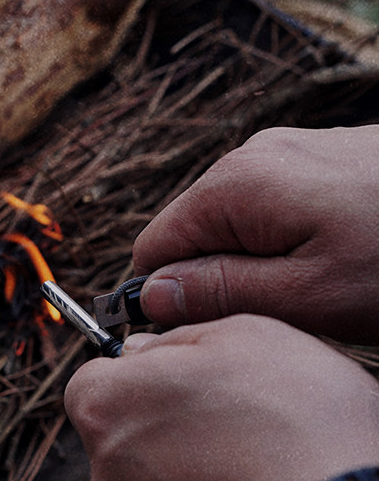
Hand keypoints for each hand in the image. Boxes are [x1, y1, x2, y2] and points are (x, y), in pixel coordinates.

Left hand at [63, 315, 378, 480]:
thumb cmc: (299, 433)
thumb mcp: (246, 336)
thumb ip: (176, 336)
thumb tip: (142, 349)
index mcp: (108, 408)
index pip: (93, 382)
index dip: (136, 377)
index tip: (175, 380)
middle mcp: (104, 478)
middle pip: (121, 442)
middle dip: (163, 431)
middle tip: (228, 427)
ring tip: (251, 475)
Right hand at [133, 125, 378, 343]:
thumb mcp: (305, 297)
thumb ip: (216, 292)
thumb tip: (150, 294)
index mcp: (234, 187)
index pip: (153, 249)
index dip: (168, 295)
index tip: (210, 326)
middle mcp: (251, 158)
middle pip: (189, 235)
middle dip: (216, 280)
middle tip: (275, 312)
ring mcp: (286, 153)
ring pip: (229, 227)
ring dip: (252, 265)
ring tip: (310, 287)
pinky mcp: (315, 161)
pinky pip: (267, 211)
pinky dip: (283, 244)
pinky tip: (329, 260)